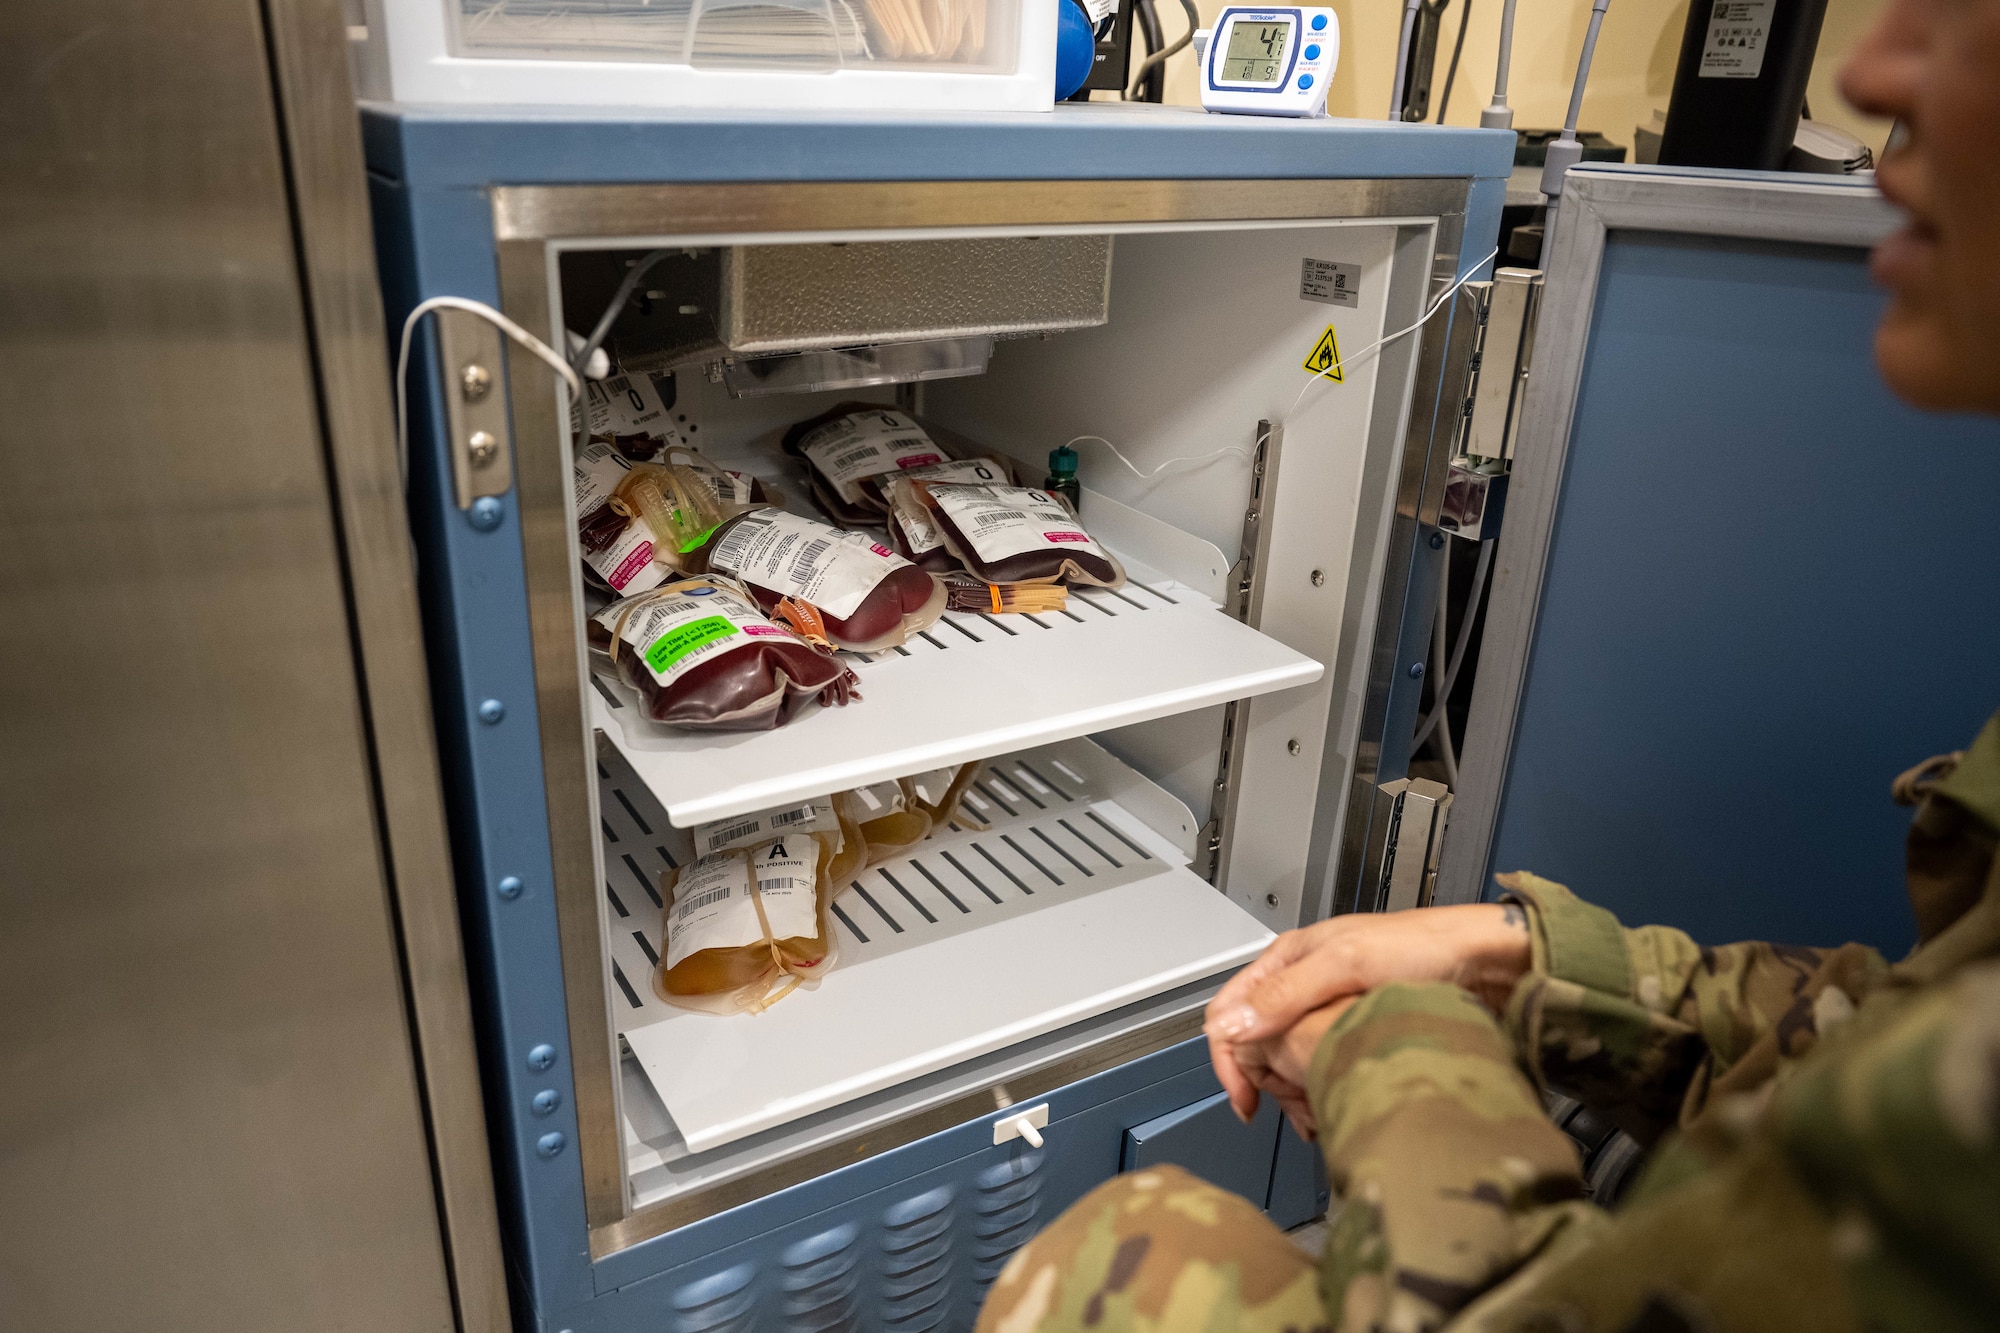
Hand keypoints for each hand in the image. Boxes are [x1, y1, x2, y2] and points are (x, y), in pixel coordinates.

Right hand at [1205, 903, 1531, 1121]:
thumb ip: (1285, 994)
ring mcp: (1328, 1010)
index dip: (1230, 1059)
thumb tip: (1231, 1027)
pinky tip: (1335, 1101)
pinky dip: (1320, 1089)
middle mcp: (1302, 985)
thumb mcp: (1345, 963)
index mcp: (1288, 959)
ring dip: (1293, 1090)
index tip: (1247, 1101)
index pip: (1229, 1012)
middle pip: (1256, 1042)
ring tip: (1315, 1111)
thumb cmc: (1423, 945)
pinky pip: (1319, 1067)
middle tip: (1290, 1110)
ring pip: (1286, 1060)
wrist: (1487, 960)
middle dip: (1265, 1080)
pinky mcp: (1355, 1032)